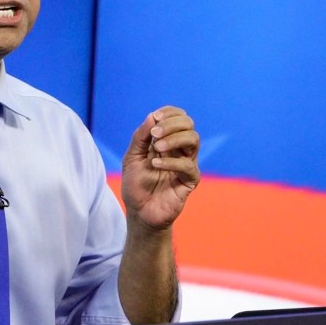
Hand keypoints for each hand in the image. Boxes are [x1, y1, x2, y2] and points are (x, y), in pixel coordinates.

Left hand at [121, 106, 199, 229]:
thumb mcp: (132, 156)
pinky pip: (188, 165)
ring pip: (194, 139)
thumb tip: (152, 115)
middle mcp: (179, 149)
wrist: (139, 212)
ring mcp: (186, 163)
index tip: (155, 117)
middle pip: (188, 124)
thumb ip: (141, 136)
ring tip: (157, 148)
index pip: (178, 117)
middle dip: (172, 123)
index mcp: (167, 140)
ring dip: (174, 138)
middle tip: (154, 134)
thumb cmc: (136, 184)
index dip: (169, 112)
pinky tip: (155, 165)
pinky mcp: (190, 180)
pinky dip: (171, 162)